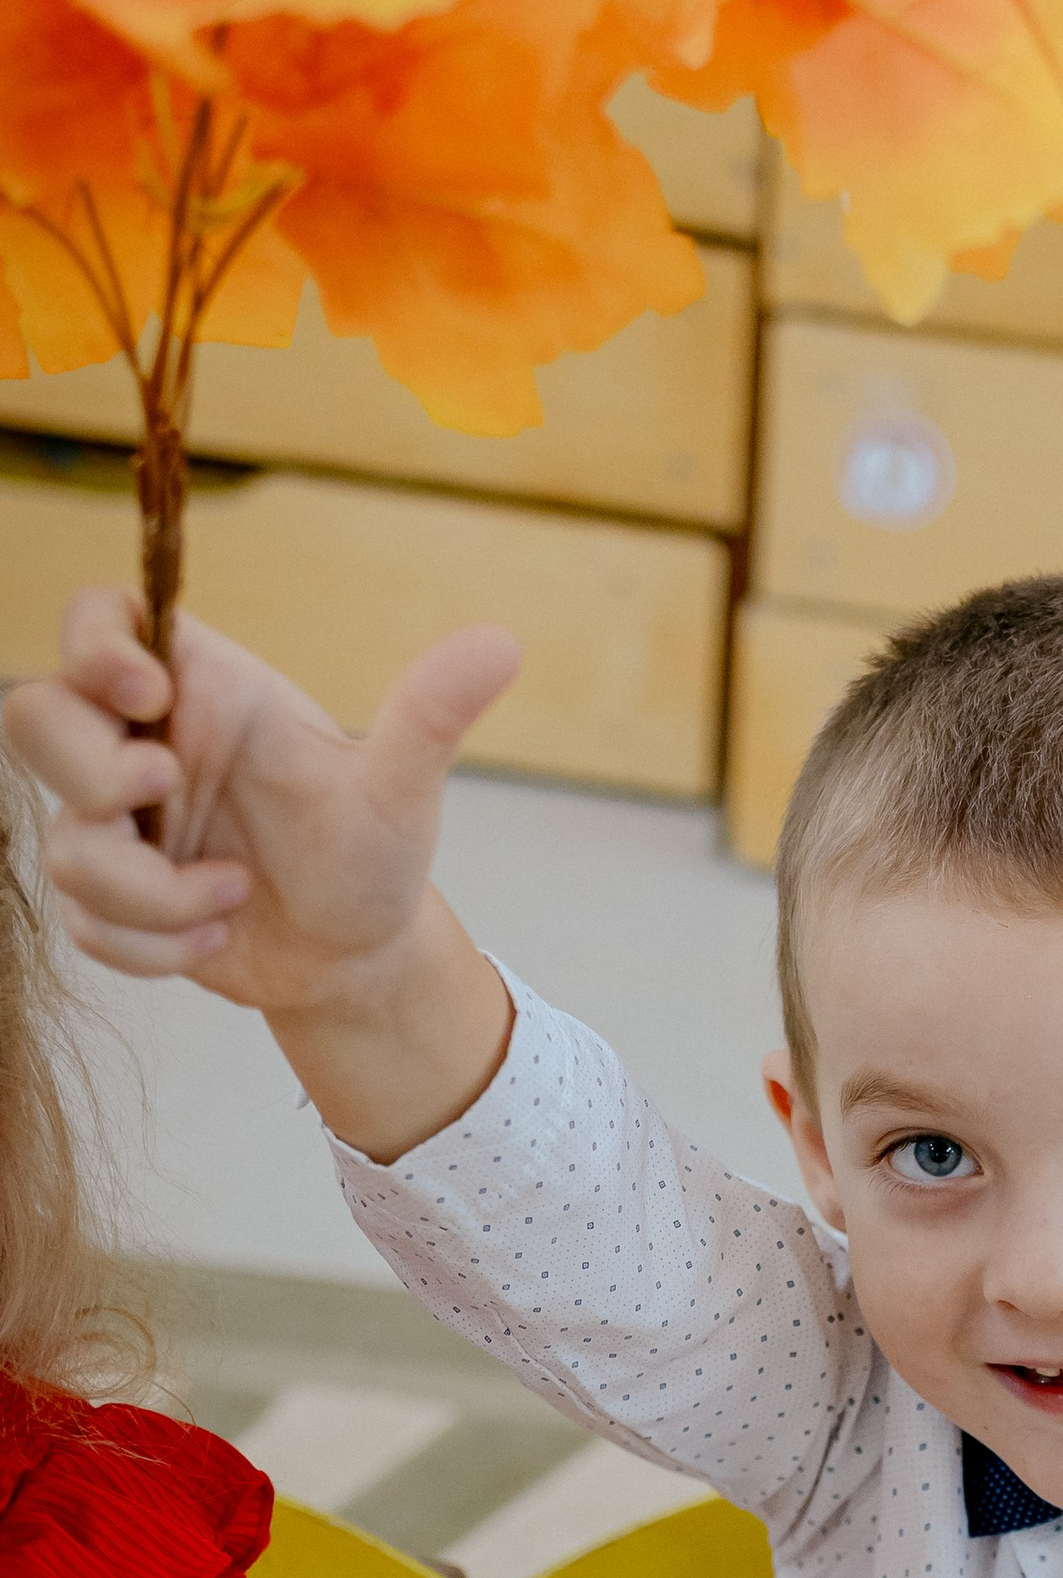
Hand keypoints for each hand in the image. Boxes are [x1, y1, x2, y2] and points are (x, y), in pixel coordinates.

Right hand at [5, 591, 514, 1020]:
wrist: (359, 960)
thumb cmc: (375, 858)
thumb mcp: (400, 789)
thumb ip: (428, 715)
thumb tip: (500, 642)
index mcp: (200, 690)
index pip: (97, 618)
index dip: (94, 644)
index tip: (148, 694)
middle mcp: (143, 746)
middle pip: (31, 715)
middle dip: (91, 769)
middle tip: (166, 792)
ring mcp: (115, 825)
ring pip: (61, 843)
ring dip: (150, 890)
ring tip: (237, 895)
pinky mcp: (108, 900)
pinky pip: (81, 924)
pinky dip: (152, 946)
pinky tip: (217, 936)